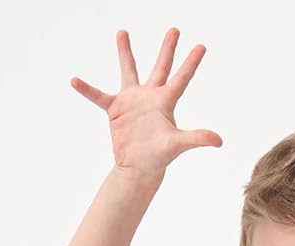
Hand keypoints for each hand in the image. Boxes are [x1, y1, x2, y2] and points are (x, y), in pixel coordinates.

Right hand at [71, 26, 221, 175]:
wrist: (138, 168)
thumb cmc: (159, 157)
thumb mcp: (178, 145)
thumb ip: (197, 138)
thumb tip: (219, 141)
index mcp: (166, 102)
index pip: (181, 78)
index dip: (191, 63)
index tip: (202, 46)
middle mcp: (150, 97)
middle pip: (161, 67)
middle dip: (167, 49)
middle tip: (175, 30)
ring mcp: (132, 101)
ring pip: (129, 71)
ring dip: (125, 52)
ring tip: (122, 32)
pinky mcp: (115, 109)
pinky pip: (98, 96)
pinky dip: (87, 89)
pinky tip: (75, 80)